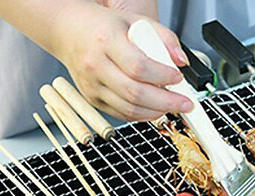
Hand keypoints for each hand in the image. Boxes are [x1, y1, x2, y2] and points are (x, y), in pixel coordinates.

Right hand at [54, 0, 191, 120]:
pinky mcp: (92, 100)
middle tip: (185, 103)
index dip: (162, 76)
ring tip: (172, 106)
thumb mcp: (134, 20)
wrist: (69, 32)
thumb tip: (181, 60)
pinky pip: (121, 114)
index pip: (138, 66)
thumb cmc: (102, 26)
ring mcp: (92, 86)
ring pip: (129, 109)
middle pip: (135, 93)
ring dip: (156, 112)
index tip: (178, 77)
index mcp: (106, 40)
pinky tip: (155, 110)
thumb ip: (163, 37)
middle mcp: (96, 65)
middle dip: (166, 102)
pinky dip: (142, 116)